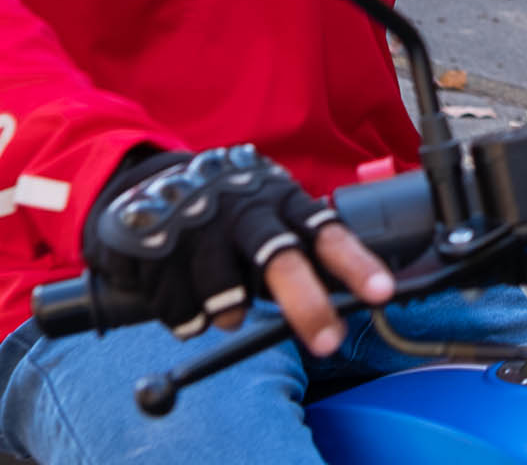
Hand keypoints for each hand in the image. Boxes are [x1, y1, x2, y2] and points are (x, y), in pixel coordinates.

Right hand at [83, 145, 392, 354]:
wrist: (144, 184)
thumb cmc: (227, 212)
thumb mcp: (270, 216)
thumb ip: (302, 251)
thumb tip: (353, 299)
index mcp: (281, 201)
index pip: (326, 232)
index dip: (355, 263)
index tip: (382, 293)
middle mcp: (245, 209)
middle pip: (281, 259)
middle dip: (307, 305)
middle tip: (326, 342)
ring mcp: (200, 224)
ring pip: (225, 292)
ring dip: (228, 312)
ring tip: (224, 306)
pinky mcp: (157, 244)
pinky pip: (180, 308)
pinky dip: (186, 316)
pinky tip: (183, 293)